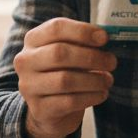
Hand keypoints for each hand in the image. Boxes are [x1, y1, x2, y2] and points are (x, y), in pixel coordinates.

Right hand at [14, 18, 116, 137]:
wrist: (49, 109)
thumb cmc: (63, 73)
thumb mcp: (69, 53)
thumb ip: (82, 43)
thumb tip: (103, 38)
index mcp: (33, 40)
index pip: (56, 28)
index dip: (82, 31)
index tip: (104, 38)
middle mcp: (25, 61)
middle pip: (59, 53)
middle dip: (91, 57)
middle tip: (112, 62)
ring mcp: (29, 86)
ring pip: (65, 80)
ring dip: (94, 80)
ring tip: (108, 80)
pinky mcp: (40, 109)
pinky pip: (70, 101)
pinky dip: (91, 97)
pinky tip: (101, 94)